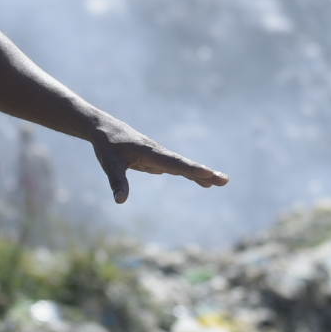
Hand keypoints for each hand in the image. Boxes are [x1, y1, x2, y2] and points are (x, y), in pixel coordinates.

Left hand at [89, 119, 228, 203]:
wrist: (105, 129)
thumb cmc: (107, 146)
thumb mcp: (109, 164)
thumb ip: (117, 182)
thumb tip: (120, 201)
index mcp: (150, 152)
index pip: (173, 162)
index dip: (191, 169)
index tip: (208, 173)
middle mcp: (159, 153)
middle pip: (185, 165)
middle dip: (204, 173)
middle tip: (225, 180)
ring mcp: (160, 156)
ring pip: (184, 167)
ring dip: (202, 174)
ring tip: (220, 182)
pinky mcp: (158, 161)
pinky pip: (178, 169)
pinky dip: (192, 175)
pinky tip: (203, 182)